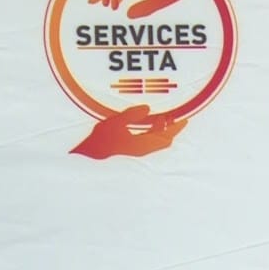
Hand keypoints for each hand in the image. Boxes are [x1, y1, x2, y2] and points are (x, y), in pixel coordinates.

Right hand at [70, 104, 185, 158]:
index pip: (166, 137)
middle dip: (168, 128)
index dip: (176, 127)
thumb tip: (147, 109)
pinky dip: (148, 133)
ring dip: (157, 130)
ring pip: (152, 142)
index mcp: (143, 146)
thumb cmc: (99, 143)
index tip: (184, 118)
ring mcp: (133, 154)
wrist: (85, 160)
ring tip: (158, 118)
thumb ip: (132, 115)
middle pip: (161, 140)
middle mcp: (141, 152)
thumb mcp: (115, 123)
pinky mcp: (126, 154)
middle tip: (171, 116)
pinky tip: (142, 125)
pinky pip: (143, 142)